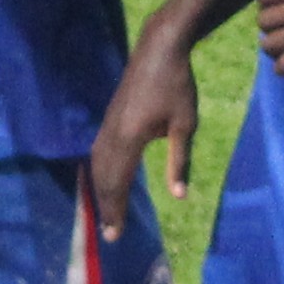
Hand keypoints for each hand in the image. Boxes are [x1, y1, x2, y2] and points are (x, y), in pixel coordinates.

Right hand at [90, 26, 199, 238]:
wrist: (159, 49)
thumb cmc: (178, 85)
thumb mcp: (185, 125)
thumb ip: (179, 162)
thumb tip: (179, 196)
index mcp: (130, 138)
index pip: (119, 183)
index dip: (116, 210)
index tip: (115, 235)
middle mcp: (112, 134)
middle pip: (103, 178)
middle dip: (106, 207)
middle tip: (109, 233)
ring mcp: (108, 124)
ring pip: (97, 165)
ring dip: (100, 191)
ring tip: (106, 213)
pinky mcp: (110, 118)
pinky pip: (99, 152)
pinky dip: (100, 173)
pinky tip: (105, 182)